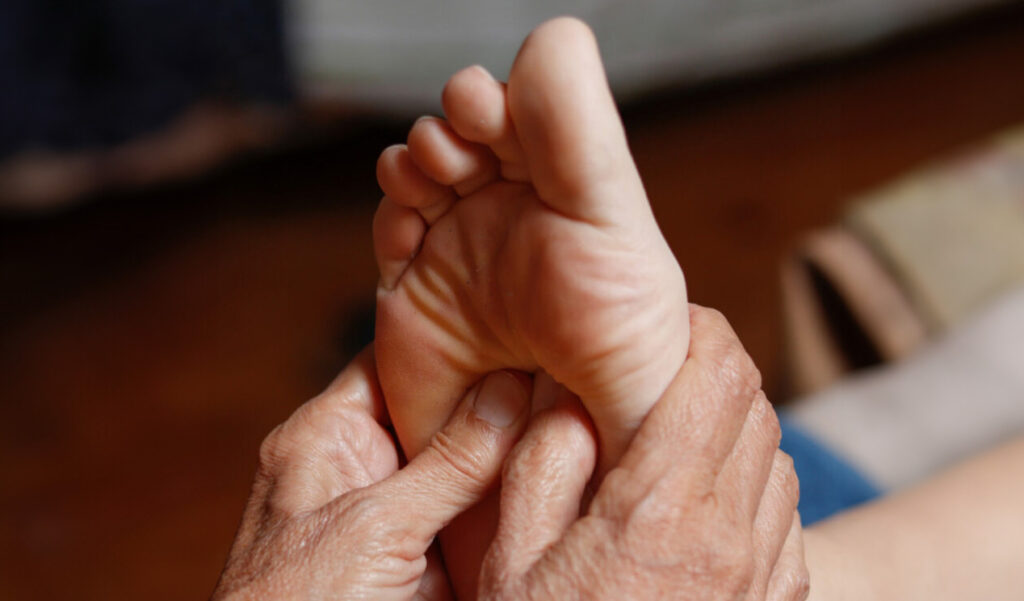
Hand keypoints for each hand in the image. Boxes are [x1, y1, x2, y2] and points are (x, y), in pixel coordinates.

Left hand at [212, 347, 532, 600]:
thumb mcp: (371, 528)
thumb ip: (446, 464)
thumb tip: (508, 394)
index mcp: (326, 438)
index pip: (395, 363)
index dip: (452, 342)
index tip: (517, 327)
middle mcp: (361, 470)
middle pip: (440, 418)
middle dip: (496, 404)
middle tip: (562, 378)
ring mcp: (395, 520)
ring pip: (464, 474)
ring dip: (510, 461)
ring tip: (572, 422)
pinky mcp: (423, 566)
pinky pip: (475, 525)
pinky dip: (511, 514)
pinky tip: (557, 486)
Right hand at [479, 306, 808, 600]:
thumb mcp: (510, 554)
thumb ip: (543, 460)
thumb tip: (570, 389)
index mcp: (662, 507)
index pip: (713, 373)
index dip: (695, 326)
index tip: (665, 317)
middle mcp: (731, 533)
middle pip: (754, 400)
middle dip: (713, 364)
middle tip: (664, 363)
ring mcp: (763, 570)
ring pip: (776, 449)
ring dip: (734, 420)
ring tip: (676, 429)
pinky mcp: (776, 598)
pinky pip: (785, 508)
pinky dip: (753, 478)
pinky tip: (701, 495)